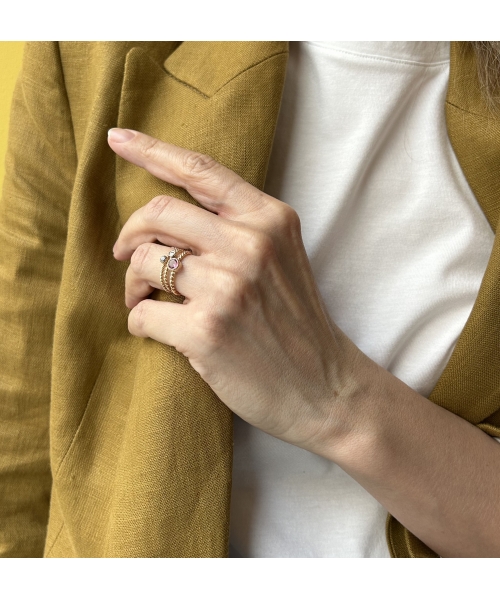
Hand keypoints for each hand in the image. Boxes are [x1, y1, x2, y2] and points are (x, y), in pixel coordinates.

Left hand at [109, 128, 377, 455]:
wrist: (325, 388)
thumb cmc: (297, 323)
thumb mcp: (282, 257)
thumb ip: (238, 228)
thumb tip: (167, 219)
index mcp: (269, 219)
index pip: (200, 170)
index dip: (151, 149)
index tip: (117, 139)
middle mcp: (249, 244)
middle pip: (158, 212)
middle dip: (130, 234)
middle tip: (127, 255)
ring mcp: (228, 287)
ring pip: (144, 262)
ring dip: (133, 283)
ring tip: (145, 300)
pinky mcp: (207, 331)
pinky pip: (142, 314)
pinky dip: (139, 322)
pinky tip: (159, 331)